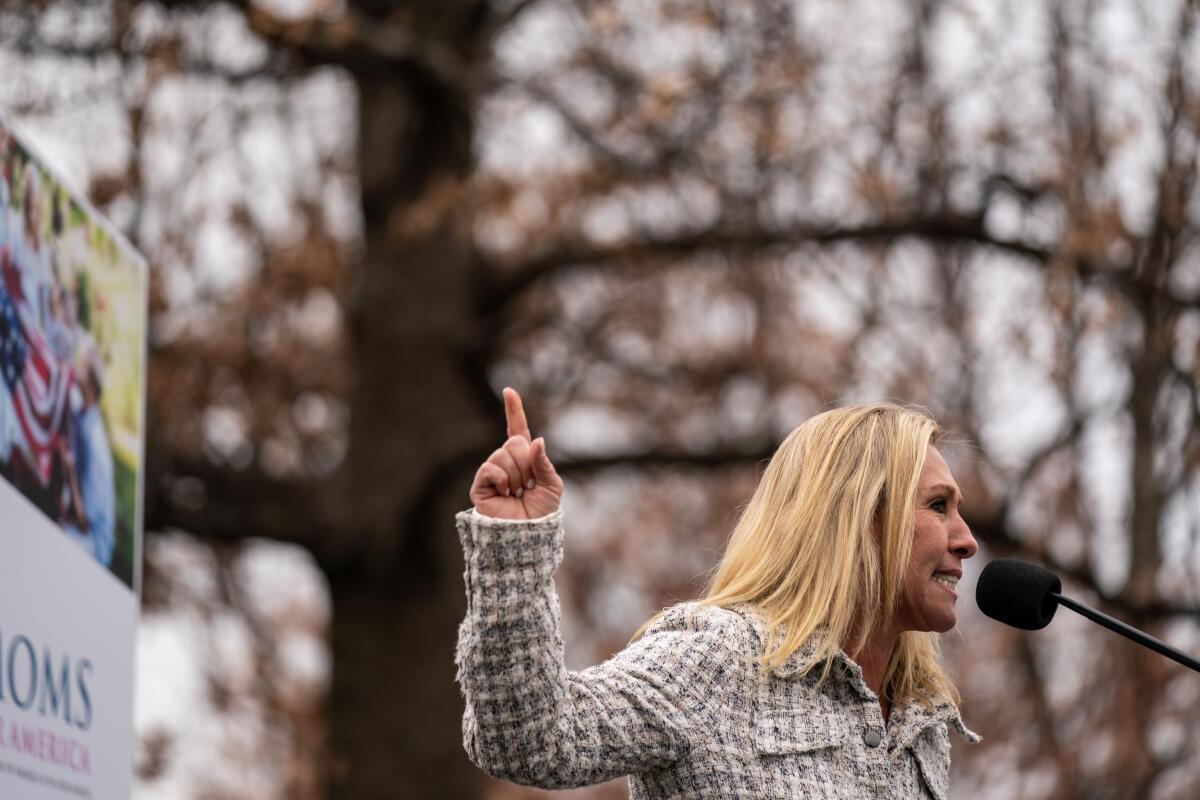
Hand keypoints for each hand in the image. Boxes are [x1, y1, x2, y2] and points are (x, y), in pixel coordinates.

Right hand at [469, 387, 562, 519]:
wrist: (528, 535)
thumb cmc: (541, 512)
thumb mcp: (552, 485)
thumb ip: (544, 462)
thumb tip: (535, 440)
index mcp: (525, 459)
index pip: (517, 429)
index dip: (513, 410)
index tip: (509, 391)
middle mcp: (506, 462)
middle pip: (514, 443)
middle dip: (526, 464)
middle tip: (527, 486)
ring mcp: (492, 472)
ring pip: (502, 455)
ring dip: (516, 476)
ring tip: (516, 493)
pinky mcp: (480, 485)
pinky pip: (490, 468)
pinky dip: (501, 480)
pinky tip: (504, 493)